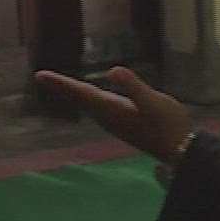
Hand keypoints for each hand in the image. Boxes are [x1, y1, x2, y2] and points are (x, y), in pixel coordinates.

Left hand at [32, 67, 193, 162]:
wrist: (180, 150)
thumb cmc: (168, 125)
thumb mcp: (154, 102)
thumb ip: (134, 87)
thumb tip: (114, 70)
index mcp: (112, 109)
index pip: (81, 93)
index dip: (61, 83)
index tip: (40, 75)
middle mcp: (108, 117)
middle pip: (79, 99)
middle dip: (61, 87)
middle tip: (40, 76)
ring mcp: (114, 122)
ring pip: (86, 105)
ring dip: (72, 93)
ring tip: (58, 84)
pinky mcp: (122, 124)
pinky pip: (96, 108)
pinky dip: (86, 99)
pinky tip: (88, 97)